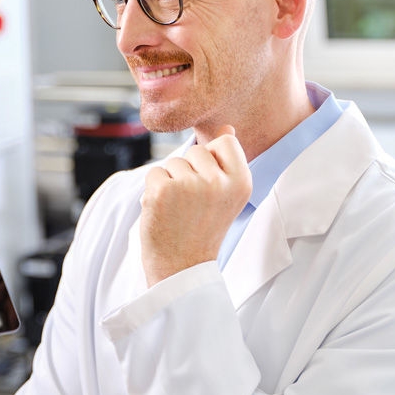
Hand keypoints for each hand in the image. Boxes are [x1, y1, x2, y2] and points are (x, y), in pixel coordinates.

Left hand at [140, 125, 251, 286]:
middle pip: (196, 149)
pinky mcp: (162, 191)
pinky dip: (153, 191)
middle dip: (189, 171)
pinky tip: (164, 212)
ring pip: (173, 162)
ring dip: (170, 182)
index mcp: (241, 181)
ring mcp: (190, 185)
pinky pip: (154, 174)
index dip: (212, 158)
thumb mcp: (225, 195)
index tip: (209, 185)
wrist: (182, 267)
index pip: (225, 141)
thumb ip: (226, 161)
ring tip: (179, 209)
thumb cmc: (203, 230)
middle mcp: (218, 181)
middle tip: (193, 204)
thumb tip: (227, 127)